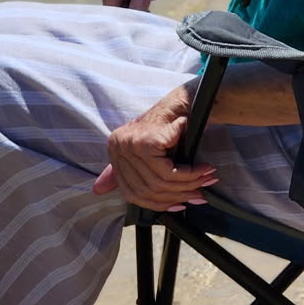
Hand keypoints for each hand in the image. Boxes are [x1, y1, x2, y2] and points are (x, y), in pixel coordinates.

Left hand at [93, 88, 218, 209]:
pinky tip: (202, 171)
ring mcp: (130, 143)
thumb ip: (124, 171)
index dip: (159, 203)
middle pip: (148, 189)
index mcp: (114, 149)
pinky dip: (189, 174)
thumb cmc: (167, 124)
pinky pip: (169, 171)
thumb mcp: (143, 149)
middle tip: (199, 195)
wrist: (185, 99)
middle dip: (178, 194)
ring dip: (187, 185)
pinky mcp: (146, 141)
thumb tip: (97, 190)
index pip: (132, 192)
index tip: (181, 204)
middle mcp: (118, 146)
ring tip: (206, 181)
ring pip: (160, 181)